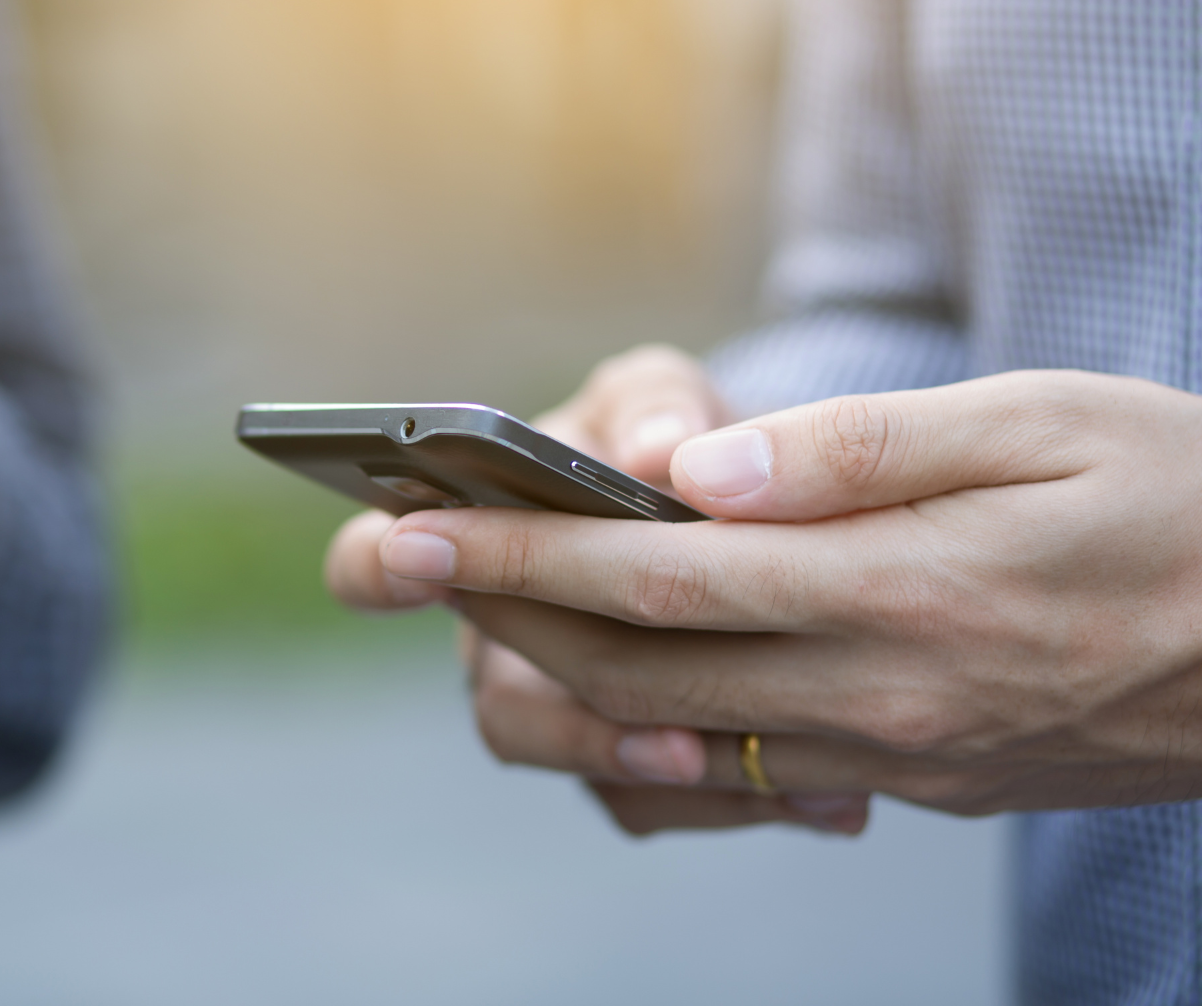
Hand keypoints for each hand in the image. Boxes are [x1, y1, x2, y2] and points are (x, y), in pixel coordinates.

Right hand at [325, 346, 869, 834]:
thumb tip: (661, 452)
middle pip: (504, 706)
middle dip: (579, 727)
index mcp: (473, 545)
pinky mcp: (636, 764)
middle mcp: (503, 641)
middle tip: (666, 734)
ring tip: (758, 771)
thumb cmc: (675, 437)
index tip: (409, 550)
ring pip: (586, 770)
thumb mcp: (662, 398)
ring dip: (661, 774)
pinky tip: (829, 792)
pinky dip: (739, 799)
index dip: (376, 567)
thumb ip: (655, 409)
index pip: (374, 564)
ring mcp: (564, 707)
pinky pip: (662, 805)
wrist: (761, 508)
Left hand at [373, 369, 1201, 828]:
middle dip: (496, 609)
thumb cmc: (1186, 499)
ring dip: (557, 665)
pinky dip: (656, 717)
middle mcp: (879, 695)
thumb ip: (857, 452)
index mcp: (899, 591)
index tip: (410, 524)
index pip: (654, 574)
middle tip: (392, 560)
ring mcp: (895, 754)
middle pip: (633, 663)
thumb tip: (698, 475)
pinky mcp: (918, 781)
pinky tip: (614, 671)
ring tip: (478, 600)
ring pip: (675, 724)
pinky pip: (750, 762)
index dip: (519, 550)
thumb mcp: (1043, 424)